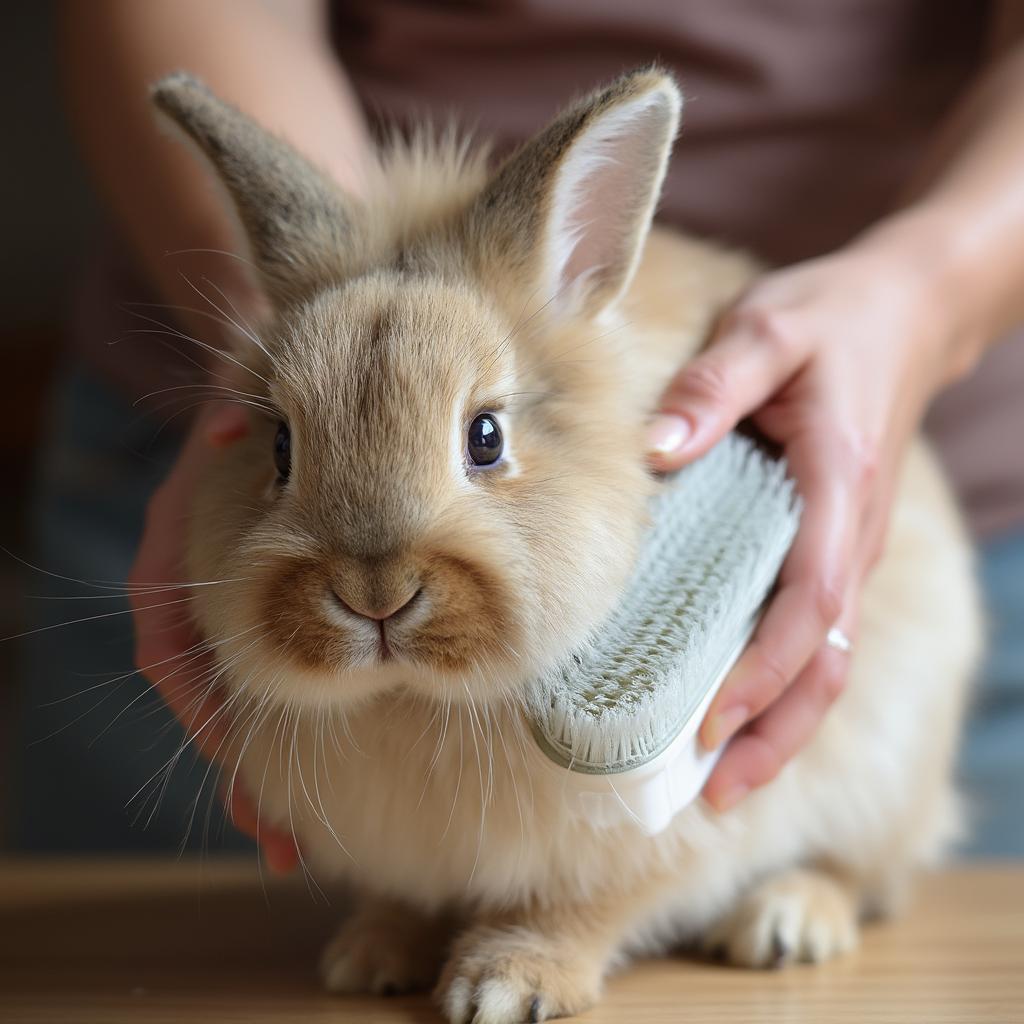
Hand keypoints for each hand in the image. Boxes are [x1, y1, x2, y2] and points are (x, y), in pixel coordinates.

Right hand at [128, 403, 299, 870]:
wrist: (266, 393)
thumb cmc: (251, 403)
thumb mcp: (237, 401)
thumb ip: (228, 416)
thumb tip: (225, 432)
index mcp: (176, 555)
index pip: (169, 642)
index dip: (199, 699)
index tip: (234, 747)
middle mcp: (201, 597)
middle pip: (208, 699)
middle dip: (241, 768)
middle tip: (276, 834)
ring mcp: (238, 615)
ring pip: (242, 709)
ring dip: (266, 775)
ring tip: (295, 842)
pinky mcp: (277, 620)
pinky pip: (275, 691)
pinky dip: (293, 738)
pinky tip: (324, 783)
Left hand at [648, 230, 970, 810]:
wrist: (906, 310)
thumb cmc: (832, 320)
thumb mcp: (767, 329)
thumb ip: (714, 386)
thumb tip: (655, 451)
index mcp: (837, 491)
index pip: (810, 605)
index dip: (763, 671)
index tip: (710, 720)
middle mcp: (852, 537)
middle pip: (825, 663)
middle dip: (773, 735)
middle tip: (709, 793)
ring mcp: (848, 549)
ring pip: (824, 661)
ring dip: (778, 727)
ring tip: (717, 782)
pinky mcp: (831, 547)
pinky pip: (814, 634)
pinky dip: (779, 685)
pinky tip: (733, 709)